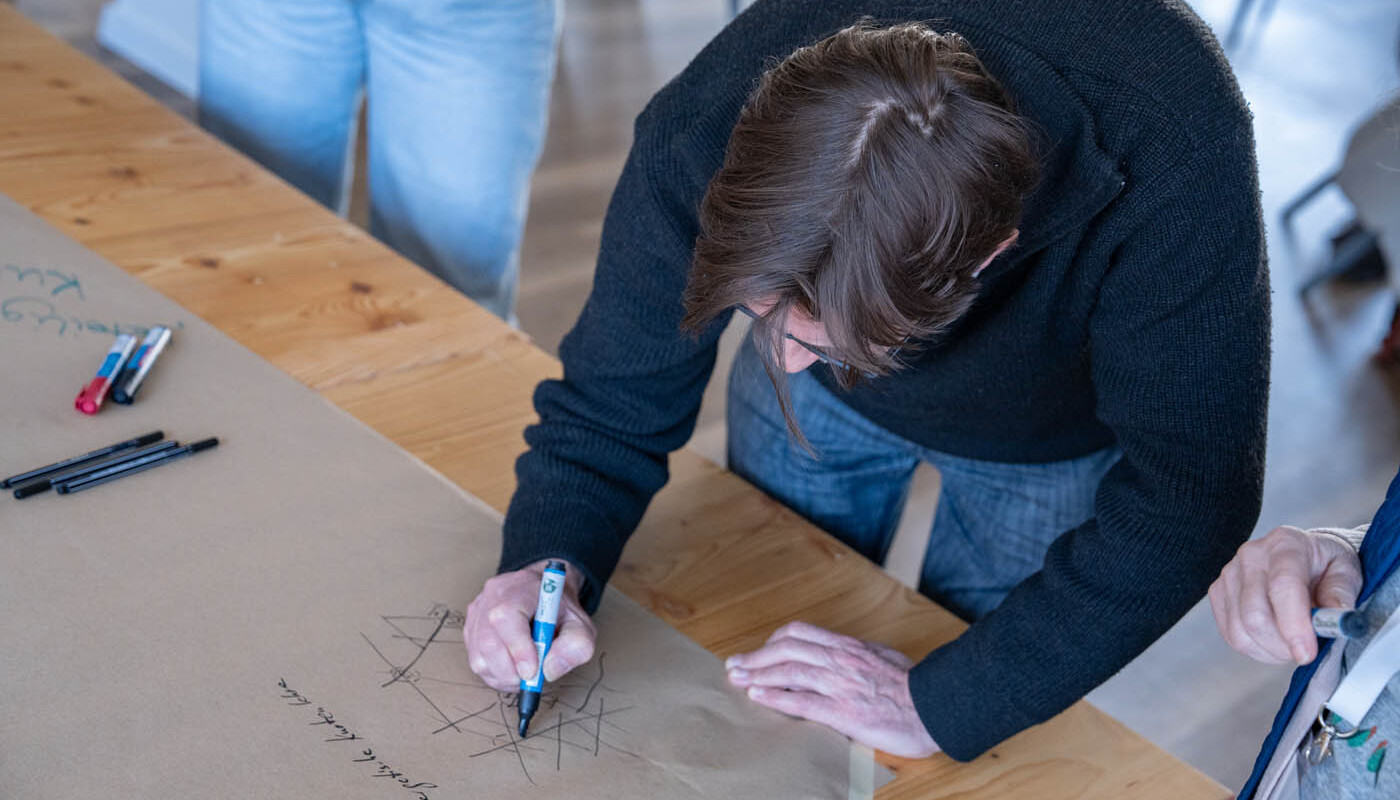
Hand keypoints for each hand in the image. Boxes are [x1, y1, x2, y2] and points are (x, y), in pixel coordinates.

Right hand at [464, 560, 595, 691]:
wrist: (545, 595)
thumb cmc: (560, 611)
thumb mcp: (582, 626)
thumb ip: (575, 647)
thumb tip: (549, 670)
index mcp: (522, 588)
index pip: (507, 617)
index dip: (517, 648)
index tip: (532, 671)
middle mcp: (493, 596)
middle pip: (488, 641)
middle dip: (511, 671)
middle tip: (531, 679)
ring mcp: (478, 612)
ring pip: (479, 656)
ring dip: (504, 676)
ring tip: (525, 672)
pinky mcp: (471, 628)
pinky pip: (476, 660)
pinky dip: (496, 674)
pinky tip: (513, 667)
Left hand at [724, 621, 939, 757]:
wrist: (935, 706)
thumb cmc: (915, 685)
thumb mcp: (884, 657)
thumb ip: (860, 653)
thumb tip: (844, 652)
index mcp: (848, 646)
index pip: (800, 633)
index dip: (773, 641)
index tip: (760, 651)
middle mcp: (839, 660)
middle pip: (786, 649)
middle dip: (756, 656)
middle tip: (735, 665)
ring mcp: (839, 684)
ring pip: (788, 671)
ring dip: (757, 675)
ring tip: (738, 679)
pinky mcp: (842, 711)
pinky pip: (801, 701)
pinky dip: (775, 698)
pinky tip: (759, 698)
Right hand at [1208, 525, 1362, 664]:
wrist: (1304, 558)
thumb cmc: (1325, 566)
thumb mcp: (1347, 573)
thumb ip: (1342, 595)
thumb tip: (1337, 621)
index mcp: (1286, 544)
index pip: (1283, 585)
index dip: (1293, 624)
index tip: (1307, 653)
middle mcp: (1251, 556)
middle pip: (1255, 613)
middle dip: (1282, 646)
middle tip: (1306, 653)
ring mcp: (1229, 574)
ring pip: (1240, 630)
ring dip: (1270, 650)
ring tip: (1292, 645)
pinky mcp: (1218, 593)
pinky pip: (1231, 634)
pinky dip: (1255, 648)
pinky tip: (1274, 641)